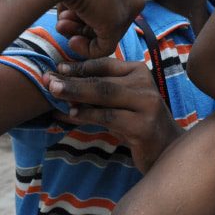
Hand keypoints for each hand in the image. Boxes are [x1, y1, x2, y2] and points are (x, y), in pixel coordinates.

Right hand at [43, 0, 147, 57]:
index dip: (83, 1)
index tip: (64, 5)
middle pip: (107, 8)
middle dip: (80, 17)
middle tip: (61, 20)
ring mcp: (129, 4)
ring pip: (105, 26)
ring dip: (78, 30)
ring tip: (61, 25)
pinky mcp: (118, 24)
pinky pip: (103, 46)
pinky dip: (86, 49)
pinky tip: (72, 41)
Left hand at [43, 58, 181, 172]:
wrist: (166, 151)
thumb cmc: (138, 123)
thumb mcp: (120, 103)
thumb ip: (97, 93)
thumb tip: (60, 85)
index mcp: (139, 72)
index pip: (104, 64)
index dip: (78, 66)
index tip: (56, 69)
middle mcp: (145, 84)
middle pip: (102, 80)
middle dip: (72, 80)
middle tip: (48, 80)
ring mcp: (147, 104)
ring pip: (104, 96)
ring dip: (75, 95)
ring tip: (54, 94)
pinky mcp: (143, 126)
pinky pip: (108, 117)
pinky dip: (87, 115)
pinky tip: (70, 115)